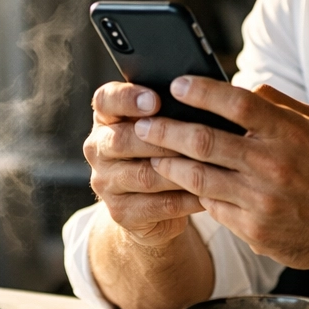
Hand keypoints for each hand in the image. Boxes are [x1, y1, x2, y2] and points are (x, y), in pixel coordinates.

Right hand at [84, 81, 205, 247]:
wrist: (149, 207)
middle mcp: (98, 149)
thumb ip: (171, 109)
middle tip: (194, 135)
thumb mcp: (161, 126)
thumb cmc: (162, 152)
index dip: (127, 98)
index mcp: (106, 119)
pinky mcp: (121, 212)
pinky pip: (158, 205)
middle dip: (161, 138)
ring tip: (210, 165)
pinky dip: (186, 198)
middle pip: (121, 140)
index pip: (105, 100)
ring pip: (143, 176)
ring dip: (179, 170)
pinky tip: (209, 192)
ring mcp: (106, 183)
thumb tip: (208, 95)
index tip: (155, 99)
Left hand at [135, 77, 308, 273]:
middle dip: (166, 130)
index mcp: (290, 133)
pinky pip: (211, 206)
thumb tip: (236, 86)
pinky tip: (178, 182)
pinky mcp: (253, 230)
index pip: (238, 102)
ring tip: (150, 153)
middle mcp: (274, 164)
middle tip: (142, 124)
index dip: (202, 92)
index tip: (176, 85)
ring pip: (198, 177)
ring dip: (168, 163)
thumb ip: (275, 103)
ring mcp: (262, 200)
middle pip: (205, 141)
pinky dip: (192, 192)